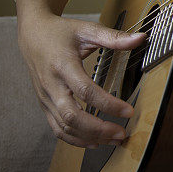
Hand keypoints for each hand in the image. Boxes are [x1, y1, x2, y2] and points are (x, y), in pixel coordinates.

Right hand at [17, 12, 144, 147]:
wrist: (32, 35)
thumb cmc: (60, 32)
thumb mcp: (87, 29)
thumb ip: (113, 37)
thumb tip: (140, 38)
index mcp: (63, 65)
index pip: (86, 90)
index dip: (108, 104)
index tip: (129, 111)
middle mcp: (52, 84)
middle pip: (72, 116)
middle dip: (98, 129)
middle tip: (121, 133)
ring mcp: (46, 97)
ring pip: (64, 126)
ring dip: (89, 137)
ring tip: (113, 139)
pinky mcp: (44, 104)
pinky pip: (57, 128)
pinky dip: (75, 139)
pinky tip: (93, 142)